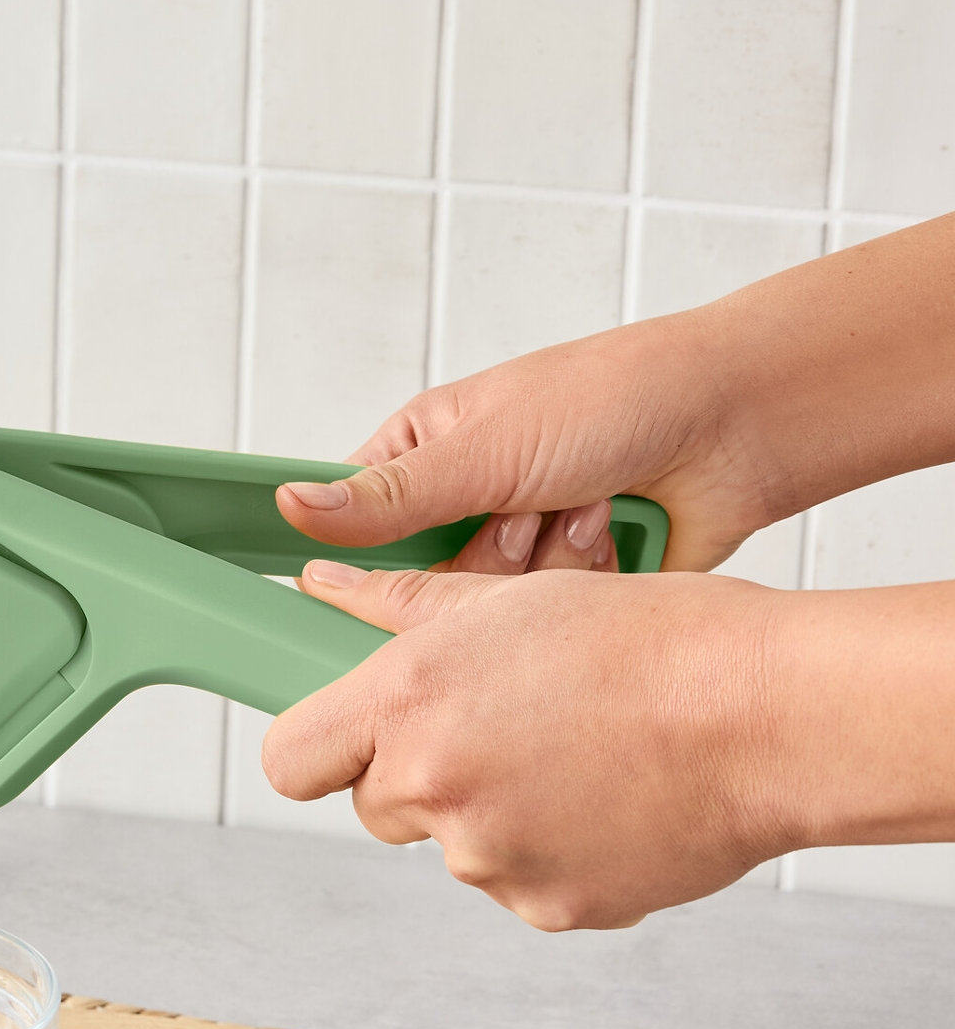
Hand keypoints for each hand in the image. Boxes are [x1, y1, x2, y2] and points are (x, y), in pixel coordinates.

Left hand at [263, 562, 790, 929]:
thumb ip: (400, 607)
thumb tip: (322, 584)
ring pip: (456, 846)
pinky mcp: (546, 909)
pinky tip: (611, 800)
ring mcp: (488, 860)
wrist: (770, 717)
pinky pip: (520, 883)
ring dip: (494, 814)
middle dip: (421, 776)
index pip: (289, 762)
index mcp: (408, 702)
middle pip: (377, 806)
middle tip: (505, 728)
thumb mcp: (514, 598)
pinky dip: (553, 853)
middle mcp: (433, 787)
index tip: (346, 741)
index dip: (317, 750)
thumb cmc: (655, 642)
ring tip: (580, 756)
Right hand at [271, 216, 954, 577]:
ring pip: (480, 617)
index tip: (355, 585)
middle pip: (416, 589)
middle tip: (522, 515)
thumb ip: (386, 498)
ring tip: (585, 510)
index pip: (350, 527)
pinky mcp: (564, 595)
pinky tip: (612, 537)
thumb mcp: (485, 447)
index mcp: (423, 455)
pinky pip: (539, 629)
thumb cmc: (618, 400)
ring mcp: (514, 554)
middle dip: (481, 560)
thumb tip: (290, 506)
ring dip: (540, 567)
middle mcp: (461, 507)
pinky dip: (580, 587)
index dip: (353, 562)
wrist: (739, 427)